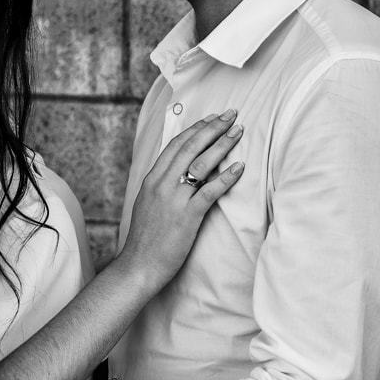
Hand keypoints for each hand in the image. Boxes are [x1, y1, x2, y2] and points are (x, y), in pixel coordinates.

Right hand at [118, 109, 243, 285]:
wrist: (140, 265)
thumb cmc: (146, 239)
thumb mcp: (148, 204)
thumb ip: (162, 186)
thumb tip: (178, 173)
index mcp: (152, 179)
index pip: (176, 145)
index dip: (196, 129)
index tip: (212, 118)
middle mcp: (161, 184)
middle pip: (190, 147)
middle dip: (212, 128)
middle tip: (231, 114)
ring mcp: (174, 199)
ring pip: (200, 164)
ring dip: (221, 145)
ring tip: (238, 131)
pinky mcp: (187, 216)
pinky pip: (210, 191)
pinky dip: (226, 177)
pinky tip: (239, 167)